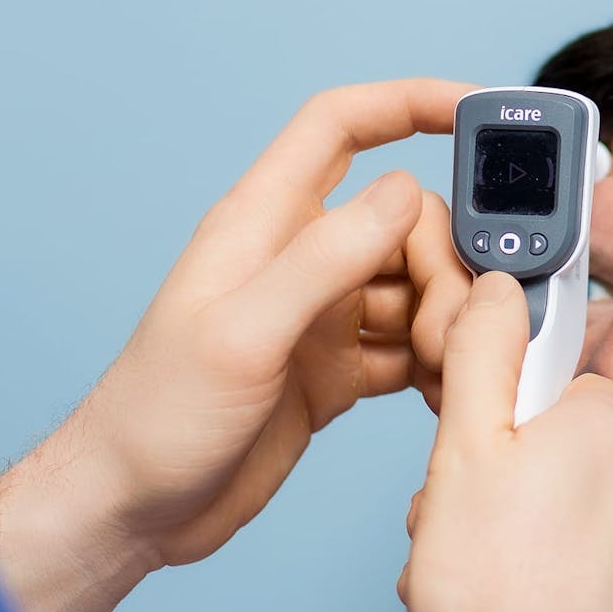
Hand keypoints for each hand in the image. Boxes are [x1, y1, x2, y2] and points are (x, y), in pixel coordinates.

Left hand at [36, 78, 474, 565]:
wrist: (132, 508)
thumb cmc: (155, 417)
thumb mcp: (242, 335)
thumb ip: (323, 260)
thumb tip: (402, 192)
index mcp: (262, 224)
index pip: (341, 126)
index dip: (410, 103)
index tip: (480, 111)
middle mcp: (294, 260)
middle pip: (404, 221)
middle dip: (444, 264)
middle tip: (445, 332)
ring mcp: (317, 317)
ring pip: (415, 287)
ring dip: (446, 321)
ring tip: (444, 372)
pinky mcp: (333, 372)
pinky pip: (408, 348)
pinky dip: (436, 365)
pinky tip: (443, 392)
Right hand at [383, 272, 612, 611]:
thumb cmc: (494, 588)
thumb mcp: (465, 443)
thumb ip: (481, 354)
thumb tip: (497, 287)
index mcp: (603, 429)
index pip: (548, 379)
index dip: (491, 409)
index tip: (464, 443)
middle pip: (537, 456)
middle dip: (479, 487)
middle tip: (446, 521)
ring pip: (534, 524)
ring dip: (480, 547)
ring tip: (449, 583)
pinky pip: (548, 582)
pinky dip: (506, 595)